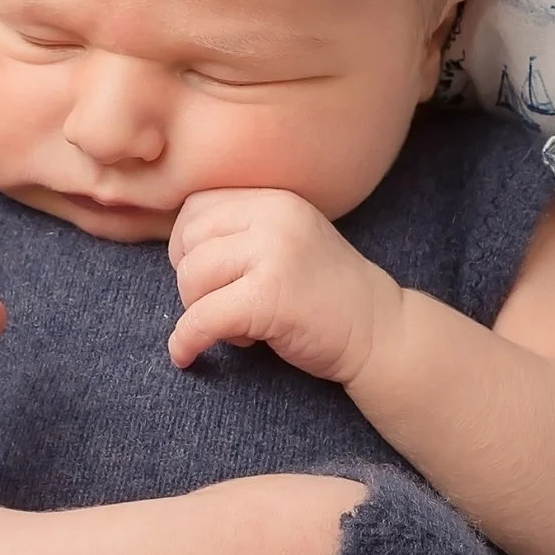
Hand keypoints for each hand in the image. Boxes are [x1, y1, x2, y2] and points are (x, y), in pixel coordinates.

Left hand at [165, 189, 401, 384]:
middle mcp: (274, 216)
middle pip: (188, 241)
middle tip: (224, 306)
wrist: (380, 331)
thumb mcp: (287, 241)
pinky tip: (188, 356)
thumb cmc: (325, 294)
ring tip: (240, 326)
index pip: (196, 207)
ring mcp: (274, 253)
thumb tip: (174, 247)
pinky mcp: (270, 297)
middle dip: (192, 281)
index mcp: (275, 198)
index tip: (207, 277)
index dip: (187, 246)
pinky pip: (203, 318)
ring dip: (200, 310)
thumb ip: (241, 232)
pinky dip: (187, 341)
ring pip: (191, 278)